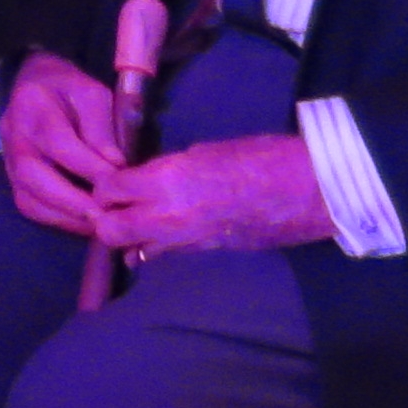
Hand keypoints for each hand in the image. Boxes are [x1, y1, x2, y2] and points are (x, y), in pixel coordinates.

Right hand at [0, 51, 122, 235]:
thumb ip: (102, 128)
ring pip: (26, 196)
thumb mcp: (93, 95)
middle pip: (31, 174)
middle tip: (104, 216)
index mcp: (32, 104)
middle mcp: (13, 133)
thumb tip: (114, 165)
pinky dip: (57, 219)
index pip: (57, 141)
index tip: (118, 184)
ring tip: (97, 224)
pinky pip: (29, 205)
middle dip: (70, 201)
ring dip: (64, 216)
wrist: (36, 85)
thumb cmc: (70, 90)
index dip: (87, 166)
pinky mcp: (12, 177)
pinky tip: (83, 222)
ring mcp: (8, 158)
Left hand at [93, 132, 333, 255]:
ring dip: (128, 238)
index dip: (105, 185)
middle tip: (114, 205)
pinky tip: (159, 236)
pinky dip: (154, 248)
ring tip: (134, 222)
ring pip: (134, 250)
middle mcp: (167, 215)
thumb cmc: (255, 157)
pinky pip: (164, 255)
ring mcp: (185, 240)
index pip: (108, 190)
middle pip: (109, 231)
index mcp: (165, 180)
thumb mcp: (200, 152)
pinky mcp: (204, 254)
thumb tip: (144, 178)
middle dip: (105, 219)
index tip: (111, 179)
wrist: (302, 190)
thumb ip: (165, 169)